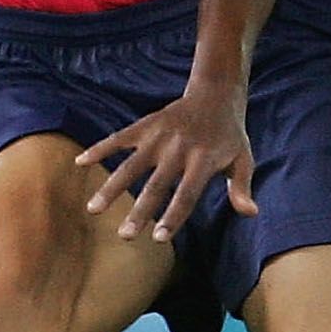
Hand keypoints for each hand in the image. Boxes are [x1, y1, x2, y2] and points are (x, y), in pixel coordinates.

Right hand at [74, 79, 256, 242]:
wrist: (215, 93)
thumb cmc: (230, 135)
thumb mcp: (244, 159)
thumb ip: (242, 186)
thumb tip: (250, 213)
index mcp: (203, 161)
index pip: (186, 194)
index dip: (172, 216)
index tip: (157, 238)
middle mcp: (178, 150)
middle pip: (156, 185)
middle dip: (139, 211)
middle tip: (124, 236)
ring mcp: (159, 136)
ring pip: (131, 165)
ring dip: (111, 188)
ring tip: (93, 210)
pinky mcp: (145, 125)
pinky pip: (119, 138)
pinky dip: (100, 148)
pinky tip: (80, 162)